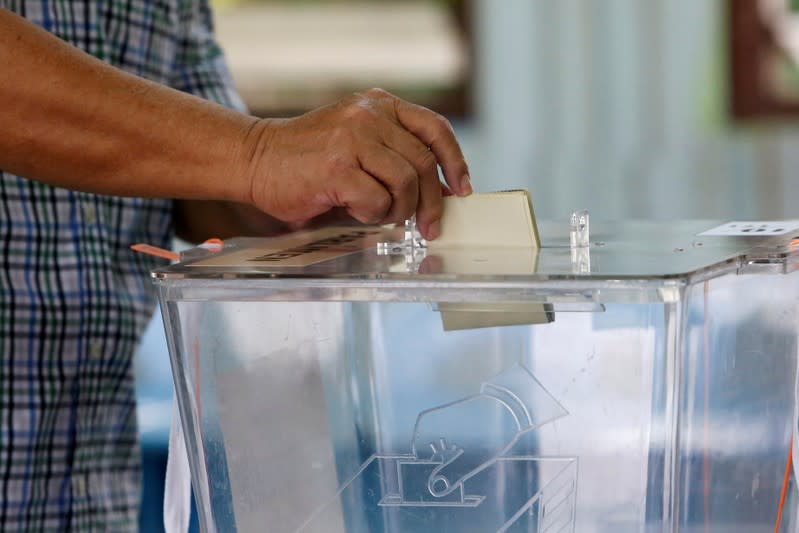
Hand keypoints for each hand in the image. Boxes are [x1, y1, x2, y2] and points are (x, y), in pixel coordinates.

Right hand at [242, 89, 471, 239]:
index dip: (456, 161)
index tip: (462, 189)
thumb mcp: (357, 145)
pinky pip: (378, 201)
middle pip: (424, 163)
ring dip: (399, 209)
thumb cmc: (307, 159)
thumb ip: (397, 159)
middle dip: (431, 202)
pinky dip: (373, 215)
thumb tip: (441, 192)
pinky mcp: (337, 167)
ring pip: (406, 183)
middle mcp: (369, 116)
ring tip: (379, 214)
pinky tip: (355, 211)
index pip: (435, 129)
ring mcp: (353, 139)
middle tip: (428, 226)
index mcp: (379, 104)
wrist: (254, 159)